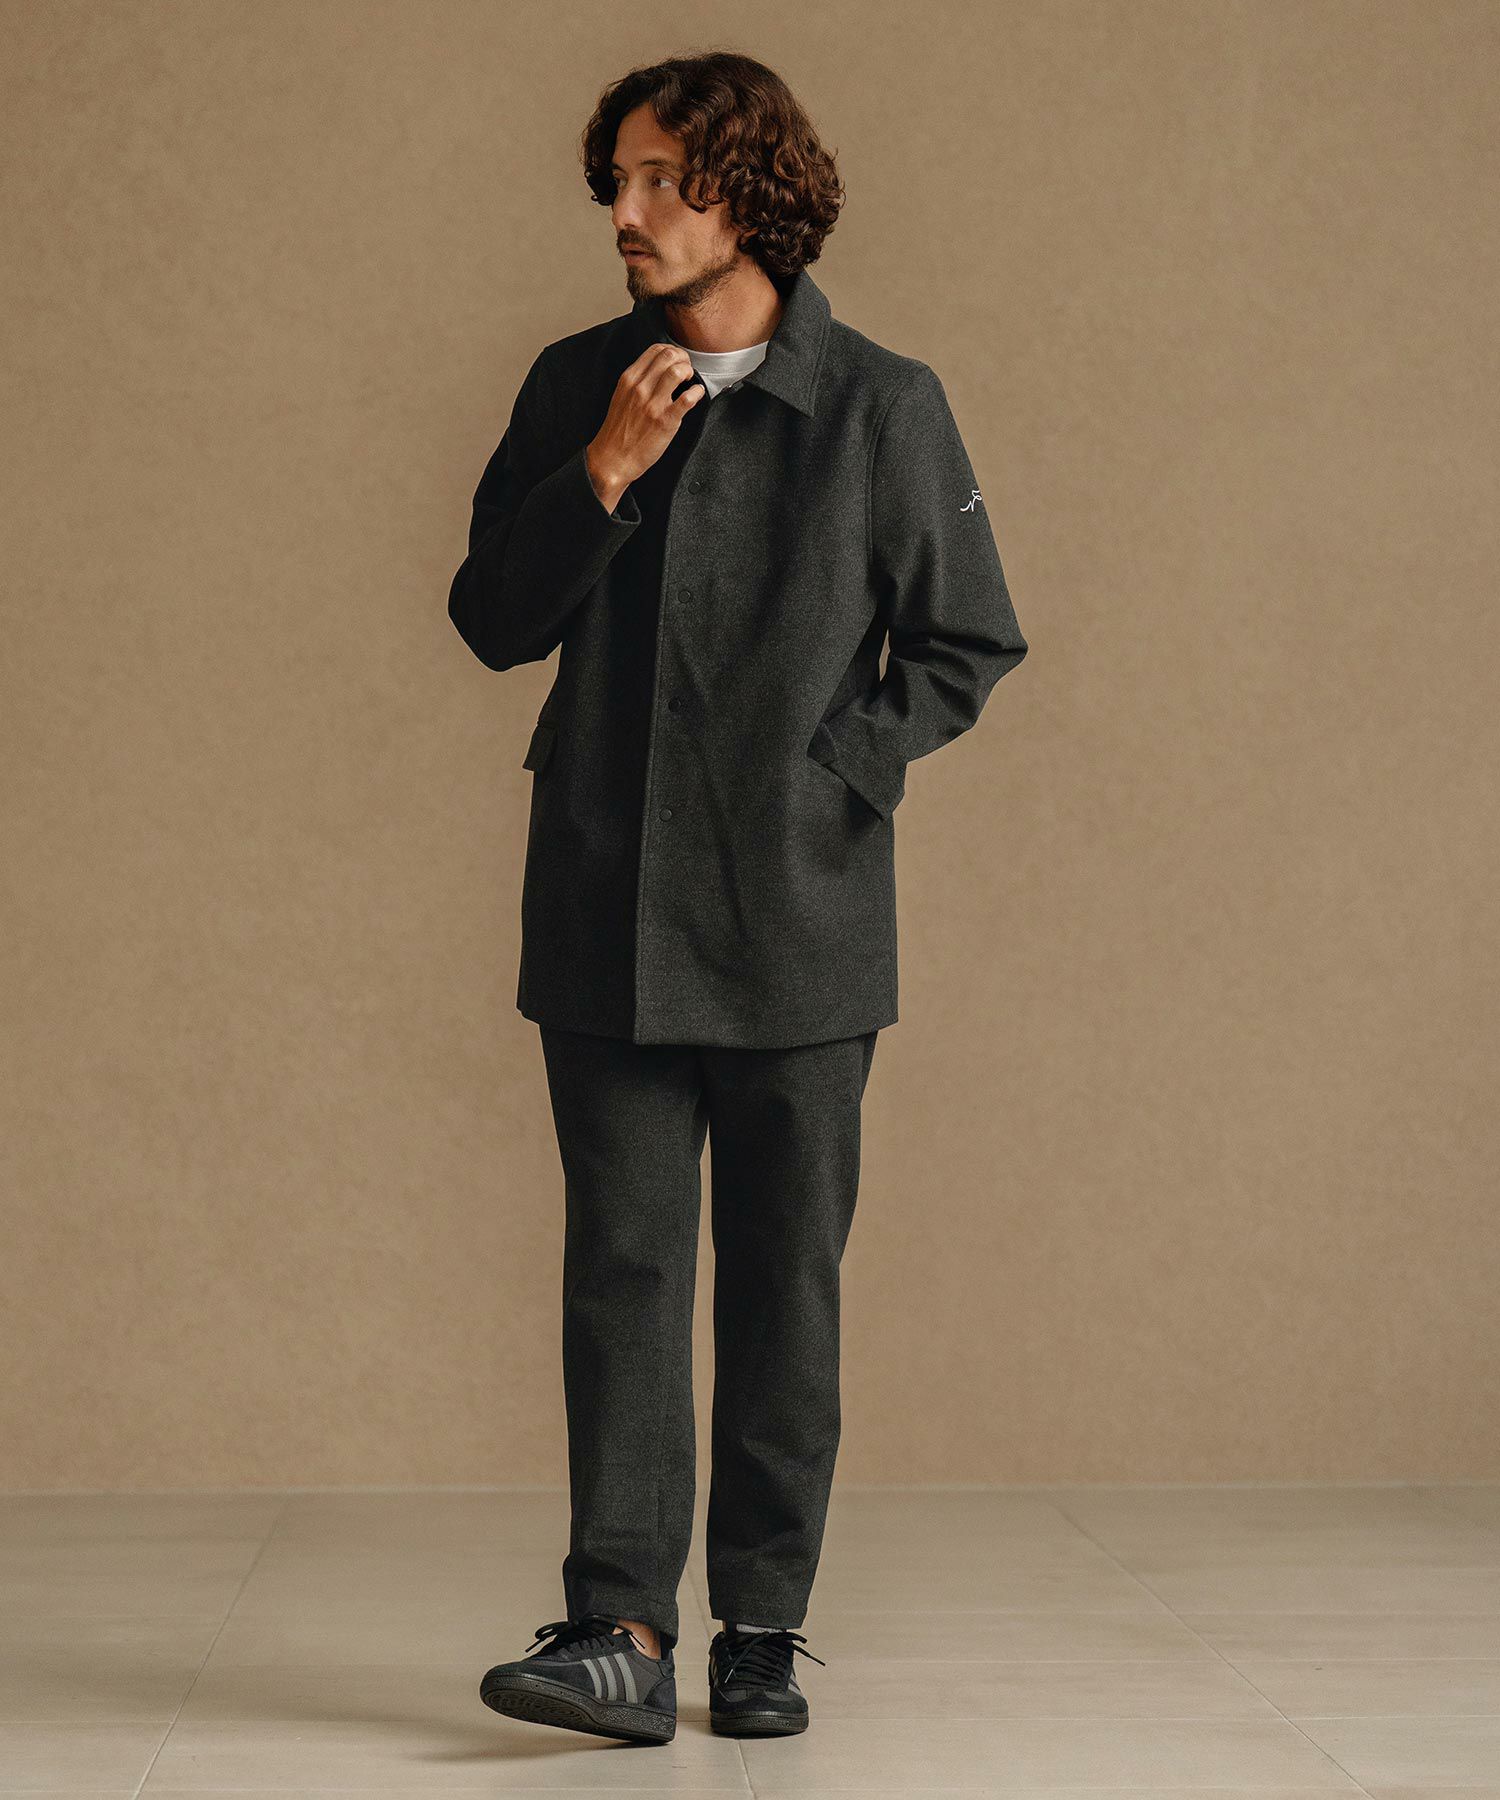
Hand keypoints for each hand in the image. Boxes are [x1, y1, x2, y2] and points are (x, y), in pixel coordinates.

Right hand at [586, 343, 703, 512]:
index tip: (677, 360)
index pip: (655, 350)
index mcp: (629, 379)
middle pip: (669, 356)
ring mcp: (653, 404)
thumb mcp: (621, 397)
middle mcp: (640, 388)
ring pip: (678, 371)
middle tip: (686, 369)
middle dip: (683, 358)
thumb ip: (637, 381)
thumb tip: (658, 370)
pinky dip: (697, 392)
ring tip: (690, 381)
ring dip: (689, 372)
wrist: (612, 459)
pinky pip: (688, 398)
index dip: (672, 351)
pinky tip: (696, 395)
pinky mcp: (665, 421)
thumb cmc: (618, 431)